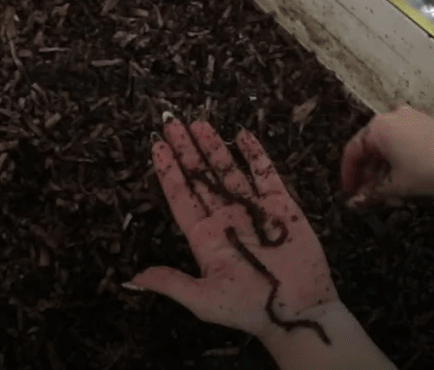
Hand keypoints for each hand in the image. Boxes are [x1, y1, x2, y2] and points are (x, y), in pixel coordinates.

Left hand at [129, 118, 340, 343]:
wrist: (299, 311)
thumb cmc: (250, 309)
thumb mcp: (204, 300)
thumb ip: (171, 282)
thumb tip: (134, 277)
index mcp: (205, 238)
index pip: (182, 198)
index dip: (169, 172)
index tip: (157, 147)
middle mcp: (226, 219)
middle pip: (201, 177)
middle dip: (186, 150)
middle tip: (172, 123)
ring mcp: (253, 210)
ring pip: (229, 171)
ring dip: (214, 147)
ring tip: (198, 122)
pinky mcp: (281, 206)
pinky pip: (265, 174)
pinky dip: (255, 154)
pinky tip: (243, 134)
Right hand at [342, 106, 433, 204]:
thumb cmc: (430, 169)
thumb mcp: (396, 185)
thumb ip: (371, 193)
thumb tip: (354, 202)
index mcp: (377, 128)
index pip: (353, 152)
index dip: (349, 175)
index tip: (351, 193)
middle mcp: (390, 117)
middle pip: (370, 147)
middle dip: (368, 173)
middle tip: (369, 195)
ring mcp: (409, 118)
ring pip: (386, 145)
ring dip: (383, 168)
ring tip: (388, 190)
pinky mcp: (424, 123)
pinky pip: (401, 141)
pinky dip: (397, 158)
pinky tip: (403, 177)